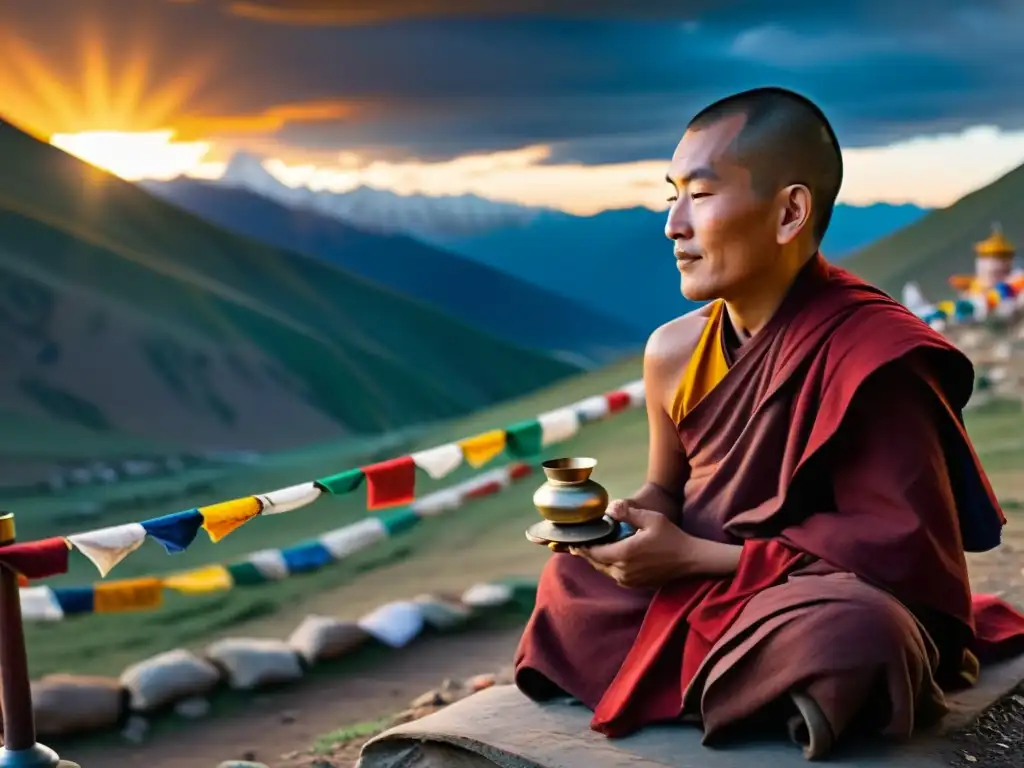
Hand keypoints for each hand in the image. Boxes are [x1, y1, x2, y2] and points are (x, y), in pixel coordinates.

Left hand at [569, 499, 694, 588]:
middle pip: (597, 563)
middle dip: (586, 554)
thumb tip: (610, 508)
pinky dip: (608, 567)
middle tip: (577, 545)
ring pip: (605, 571)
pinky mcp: (635, 584)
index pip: (594, 553)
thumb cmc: (671, 537)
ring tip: (590, 550)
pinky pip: (615, 576)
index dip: (582, 548)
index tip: (572, 542)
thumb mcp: (651, 519)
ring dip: (597, 561)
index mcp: (624, 554)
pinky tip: (608, 557)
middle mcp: (623, 571)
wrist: (690, 560)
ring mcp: (629, 580)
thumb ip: (629, 513)